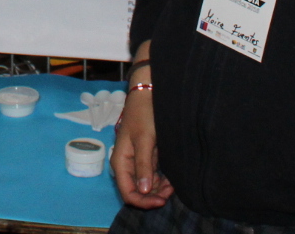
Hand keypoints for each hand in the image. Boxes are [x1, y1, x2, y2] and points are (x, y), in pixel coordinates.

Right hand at [111, 43, 171, 208]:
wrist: (149, 93)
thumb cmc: (144, 113)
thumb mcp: (144, 139)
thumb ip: (143, 165)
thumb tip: (143, 190)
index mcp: (120, 161)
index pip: (128, 192)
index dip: (143, 201)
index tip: (162, 201)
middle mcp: (127, 163)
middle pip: (137, 191)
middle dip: (153, 196)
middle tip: (172, 192)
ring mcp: (137, 160)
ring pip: (146, 185)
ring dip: (159, 189)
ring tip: (174, 184)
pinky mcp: (147, 155)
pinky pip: (152, 175)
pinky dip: (162, 180)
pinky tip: (172, 178)